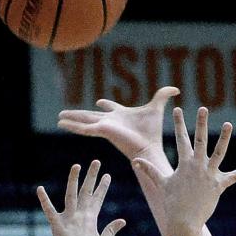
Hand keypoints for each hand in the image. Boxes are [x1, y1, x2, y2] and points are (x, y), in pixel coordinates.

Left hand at [37, 160, 125, 235]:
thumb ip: (111, 230)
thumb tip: (122, 221)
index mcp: (92, 220)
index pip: (98, 198)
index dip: (102, 186)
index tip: (107, 175)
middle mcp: (81, 216)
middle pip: (87, 192)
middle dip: (92, 176)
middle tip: (96, 161)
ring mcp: (69, 220)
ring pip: (71, 195)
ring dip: (74, 179)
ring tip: (77, 166)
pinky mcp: (57, 227)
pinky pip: (49, 211)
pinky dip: (44, 200)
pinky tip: (40, 189)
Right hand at [58, 86, 179, 162]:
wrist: (148, 147)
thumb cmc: (153, 131)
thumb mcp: (157, 108)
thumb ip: (164, 96)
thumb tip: (176, 88)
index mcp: (120, 115)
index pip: (110, 108)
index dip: (106, 105)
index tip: (99, 102)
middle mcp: (110, 121)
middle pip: (91, 115)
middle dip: (79, 114)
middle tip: (66, 112)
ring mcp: (104, 126)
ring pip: (84, 121)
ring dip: (72, 119)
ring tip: (59, 118)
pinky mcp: (101, 131)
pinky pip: (84, 127)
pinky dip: (73, 125)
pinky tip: (62, 123)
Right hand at [133, 106, 235, 231]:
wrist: (184, 221)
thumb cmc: (172, 203)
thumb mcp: (161, 184)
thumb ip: (150, 170)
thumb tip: (135, 161)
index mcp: (184, 164)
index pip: (181, 139)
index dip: (179, 124)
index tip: (178, 109)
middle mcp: (197, 166)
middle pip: (200, 140)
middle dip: (201, 123)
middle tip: (203, 108)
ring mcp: (209, 175)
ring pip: (219, 152)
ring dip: (224, 138)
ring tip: (229, 124)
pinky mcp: (219, 185)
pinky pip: (235, 176)